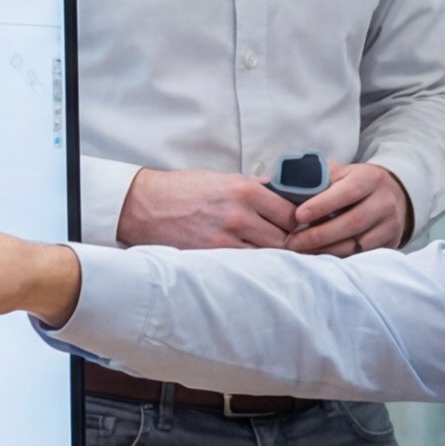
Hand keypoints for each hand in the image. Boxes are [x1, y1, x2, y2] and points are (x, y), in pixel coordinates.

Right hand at [119, 168, 300, 249]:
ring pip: (268, 255)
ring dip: (274, 256)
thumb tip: (283, 195)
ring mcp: (226, 238)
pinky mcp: (212, 256)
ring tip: (275, 257)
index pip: (291, 212)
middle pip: (285, 237)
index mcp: (245, 190)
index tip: (299, 227)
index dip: (299, 222)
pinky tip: (254, 266)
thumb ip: (254, 188)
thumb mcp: (222, 179)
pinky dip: (253, 266)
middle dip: (291, 242)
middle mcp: (239, 214)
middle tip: (292, 246)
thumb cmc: (184, 190)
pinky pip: (245, 266)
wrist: (145, 205)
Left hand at [283, 161, 412, 255]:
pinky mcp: (390, 243)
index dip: (322, 205)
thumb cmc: (354, 184)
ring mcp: (390, 225)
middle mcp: (384, 201)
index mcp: (369, 178)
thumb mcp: (340, 174)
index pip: (347, 192)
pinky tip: (321, 259)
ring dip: (326, 251)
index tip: (298, 215)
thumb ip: (313, 178)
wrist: (393, 196)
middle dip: (319, 235)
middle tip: (292, 242)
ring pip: (357, 243)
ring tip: (301, 253)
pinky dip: (340, 259)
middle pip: (352, 222)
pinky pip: (363, 256)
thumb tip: (272, 183)